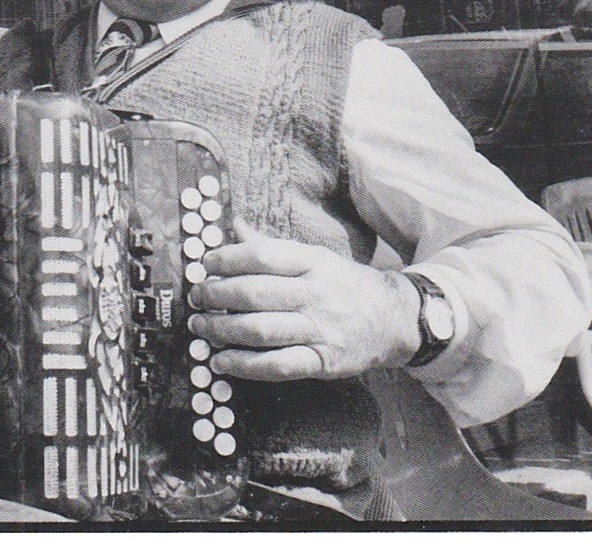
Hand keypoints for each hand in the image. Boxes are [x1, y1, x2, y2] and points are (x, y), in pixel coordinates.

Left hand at [185, 219, 419, 380]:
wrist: (393, 319)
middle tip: (198, 297)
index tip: (205, 265)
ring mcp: (320, 330)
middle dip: (217, 295)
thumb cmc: (343, 285)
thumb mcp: (315, 257)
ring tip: (201, 325)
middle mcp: (316, 294)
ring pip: (261, 330)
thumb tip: (235, 226)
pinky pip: (278, 366)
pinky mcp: (323, 362)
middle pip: (255, 293)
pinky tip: (221, 361)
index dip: (227, 259)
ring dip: (222, 329)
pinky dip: (244, 365)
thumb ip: (273, 247)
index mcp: (313, 261)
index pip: (262, 255)